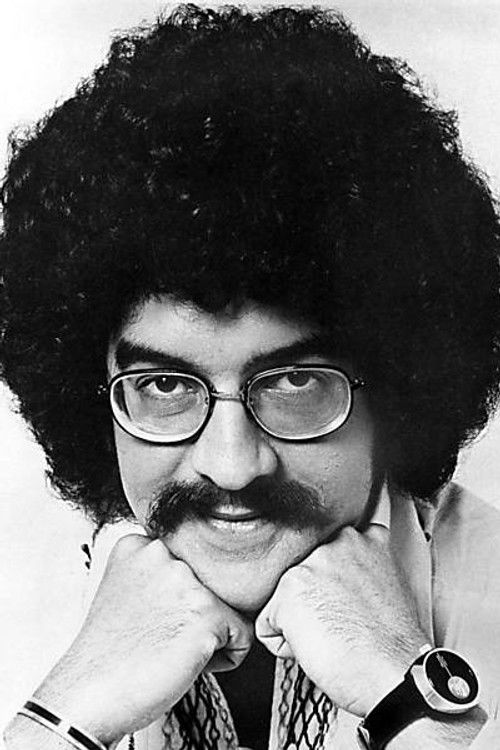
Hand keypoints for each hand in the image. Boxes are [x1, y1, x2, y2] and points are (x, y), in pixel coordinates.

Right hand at [34, 535, 252, 744]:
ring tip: (170, 648)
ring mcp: (185, 580)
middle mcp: (163, 553)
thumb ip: (162, 574)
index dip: (179, 599)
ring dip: (210, 633)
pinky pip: (242, 637)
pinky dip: (224, 658)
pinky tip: (185, 662)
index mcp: (140, 545)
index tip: (152, 618)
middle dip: (197, 613)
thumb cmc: (111, 655)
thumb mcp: (129, 592)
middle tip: (159, 635)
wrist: (90, 695)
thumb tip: (211, 577)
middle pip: (213, 583)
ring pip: (229, 607)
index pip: (191, 563)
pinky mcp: (207, 612)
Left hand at [255, 525, 426, 717]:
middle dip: (314, 597)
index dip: (333, 583)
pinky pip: (267, 626)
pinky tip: (317, 648)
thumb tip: (341, 582)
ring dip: (299, 619)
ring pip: (284, 597)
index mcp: (366, 539)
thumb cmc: (394, 646)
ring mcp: (311, 564)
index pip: (329, 551)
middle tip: (342, 622)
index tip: (346, 601)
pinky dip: (285, 644)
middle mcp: (337, 543)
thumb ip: (361, 569)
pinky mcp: (288, 590)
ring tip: (332, 634)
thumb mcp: (388, 586)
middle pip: (304, 572)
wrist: (394, 674)